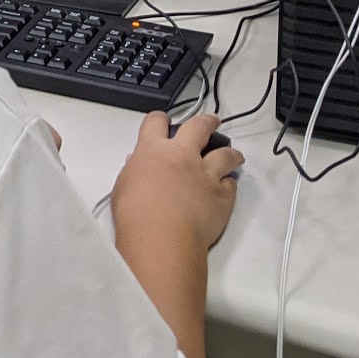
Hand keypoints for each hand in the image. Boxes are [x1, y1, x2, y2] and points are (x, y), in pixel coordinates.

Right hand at [111, 111, 242, 251]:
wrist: (161, 237)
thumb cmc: (134, 213)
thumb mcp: (123, 186)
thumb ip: (134, 170)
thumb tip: (137, 164)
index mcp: (154, 149)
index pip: (156, 122)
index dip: (160, 119)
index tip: (164, 121)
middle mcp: (183, 155)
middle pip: (199, 127)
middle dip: (207, 122)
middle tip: (212, 122)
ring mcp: (206, 174)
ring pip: (225, 154)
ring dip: (231, 153)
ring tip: (234, 155)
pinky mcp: (222, 196)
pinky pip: (231, 185)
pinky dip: (229, 184)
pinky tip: (227, 188)